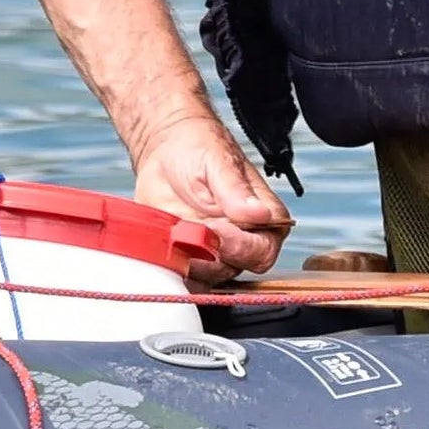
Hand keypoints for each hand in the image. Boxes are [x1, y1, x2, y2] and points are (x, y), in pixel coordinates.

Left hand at [127, 114, 295, 284]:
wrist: (166, 153)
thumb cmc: (198, 150)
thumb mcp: (218, 161)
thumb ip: (237, 190)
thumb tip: (260, 213)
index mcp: (265, 220)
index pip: (262, 252)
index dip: (238, 247)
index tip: (215, 228)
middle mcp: (243, 242)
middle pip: (232, 269)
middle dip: (206, 253)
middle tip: (186, 227)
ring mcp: (215, 253)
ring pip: (205, 278)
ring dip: (185, 258)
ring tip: (172, 228)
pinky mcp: (188, 258)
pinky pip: (182, 277)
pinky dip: (169, 264)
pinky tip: (162, 240)